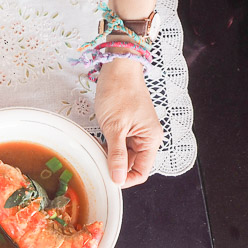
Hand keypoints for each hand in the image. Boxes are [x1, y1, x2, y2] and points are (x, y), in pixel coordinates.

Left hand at [95, 56, 162, 187]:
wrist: (118, 68)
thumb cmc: (119, 92)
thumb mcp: (115, 128)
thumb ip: (117, 155)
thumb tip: (117, 179)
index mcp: (151, 140)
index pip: (141, 172)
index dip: (125, 179)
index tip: (108, 178)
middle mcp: (146, 138)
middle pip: (131, 165)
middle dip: (114, 167)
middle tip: (97, 162)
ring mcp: (136, 133)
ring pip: (122, 156)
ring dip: (109, 157)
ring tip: (97, 150)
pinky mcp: (126, 127)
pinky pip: (117, 145)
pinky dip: (107, 147)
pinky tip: (97, 143)